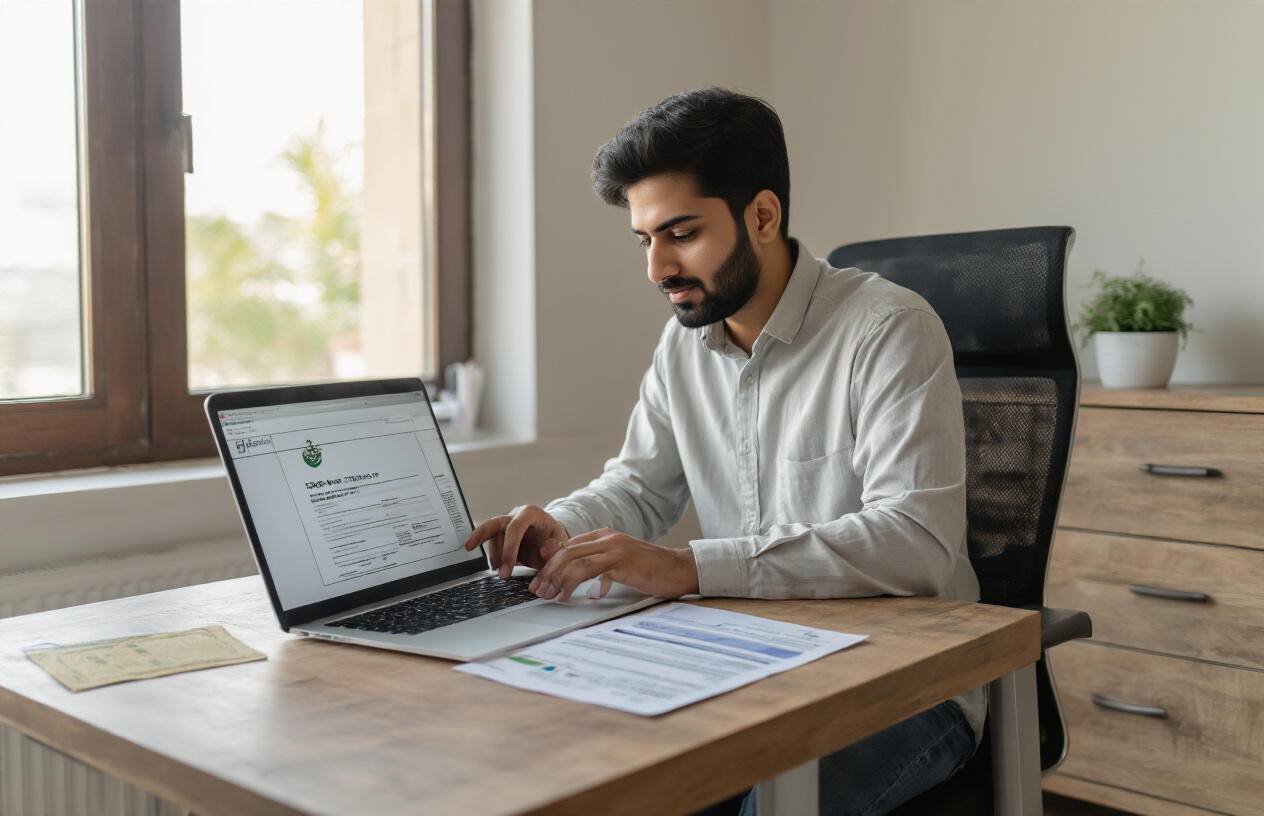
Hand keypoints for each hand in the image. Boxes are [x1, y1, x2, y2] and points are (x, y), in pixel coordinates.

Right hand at [463, 505, 568, 577]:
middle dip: (481, 534)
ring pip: (492, 535)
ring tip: (497, 569)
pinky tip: (495, 565)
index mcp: (531, 513)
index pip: (516, 527)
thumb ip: (555, 550)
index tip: (506, 568)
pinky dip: (492, 555)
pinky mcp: (502, 534)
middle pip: (495, 522)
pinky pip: (492, 542)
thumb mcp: (562, 545)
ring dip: (492, 553)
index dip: (509, 548)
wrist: (554, 540)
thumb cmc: (557, 540)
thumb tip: (544, 550)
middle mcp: (517, 515)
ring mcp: (508, 523)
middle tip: (470, 547)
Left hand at [528, 528, 699, 600]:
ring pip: (576, 559)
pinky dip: (579, 581)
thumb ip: (598, 567)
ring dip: (559, 579)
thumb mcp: (619, 566)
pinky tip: (577, 595)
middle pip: (567, 552)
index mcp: (604, 536)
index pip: (568, 547)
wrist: (680, 569)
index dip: (550, 565)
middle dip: (549, 572)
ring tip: (552, 595)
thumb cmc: (651, 571)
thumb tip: (576, 579)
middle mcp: (607, 537)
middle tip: (538, 591)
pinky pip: (593, 569)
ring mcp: (615, 547)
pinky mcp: (623, 560)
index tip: (540, 582)